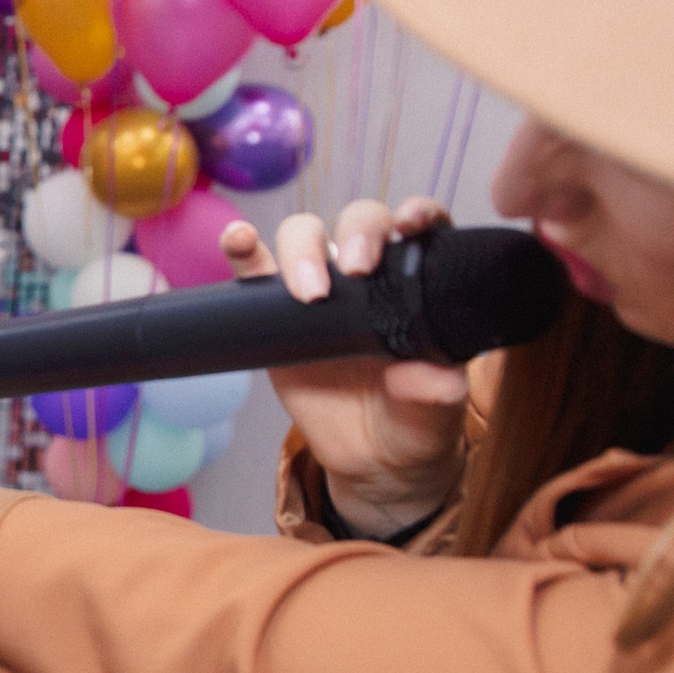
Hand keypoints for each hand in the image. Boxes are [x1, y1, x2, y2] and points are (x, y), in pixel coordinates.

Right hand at [220, 197, 470, 536]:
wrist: (370, 459)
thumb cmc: (414, 425)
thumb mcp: (435, 415)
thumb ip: (436, 395)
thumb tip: (424, 377)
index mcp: (420, 287)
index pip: (423, 229)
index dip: (418, 213)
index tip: (410, 225)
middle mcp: (372, 276)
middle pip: (360, 221)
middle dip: (357, 232)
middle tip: (356, 271)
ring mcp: (322, 288)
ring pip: (306, 235)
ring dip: (302, 248)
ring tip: (307, 290)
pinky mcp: (275, 311)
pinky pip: (254, 271)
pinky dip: (243, 250)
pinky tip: (237, 240)